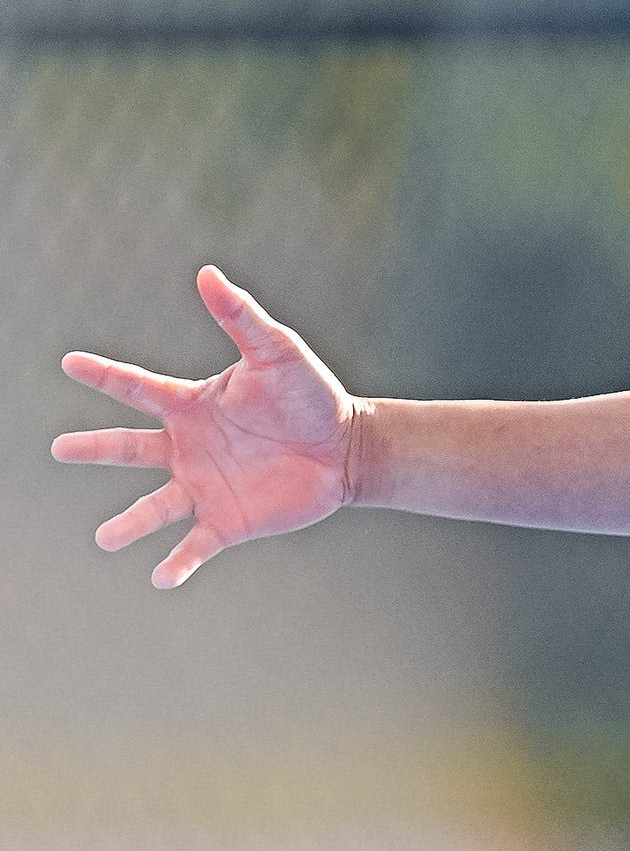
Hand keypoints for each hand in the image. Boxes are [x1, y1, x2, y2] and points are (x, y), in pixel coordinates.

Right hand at [51, 267, 361, 587]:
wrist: (348, 448)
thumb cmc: (312, 396)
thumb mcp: (277, 351)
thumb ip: (240, 317)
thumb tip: (208, 272)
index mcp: (192, 406)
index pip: (138, 388)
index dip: (104, 375)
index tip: (69, 361)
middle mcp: (188, 448)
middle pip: (129, 449)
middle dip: (94, 449)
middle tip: (59, 448)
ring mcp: (204, 486)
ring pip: (154, 508)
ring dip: (129, 524)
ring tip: (105, 538)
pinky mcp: (229, 520)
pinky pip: (195, 545)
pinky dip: (177, 563)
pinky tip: (161, 577)